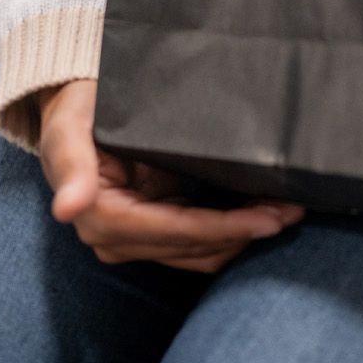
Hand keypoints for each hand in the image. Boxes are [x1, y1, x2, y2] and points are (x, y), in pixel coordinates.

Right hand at [36, 79, 304, 271]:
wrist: (74, 109)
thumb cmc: (75, 110)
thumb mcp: (69, 129)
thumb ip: (71, 167)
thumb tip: (68, 209)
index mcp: (100, 220)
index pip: (177, 233)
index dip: (226, 229)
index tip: (270, 220)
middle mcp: (115, 241)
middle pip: (195, 247)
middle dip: (245, 231)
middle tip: (294, 208)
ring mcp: (134, 240)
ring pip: (201, 253)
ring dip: (244, 235)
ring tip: (288, 209)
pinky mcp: (151, 231)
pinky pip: (198, 242)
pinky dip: (230, 231)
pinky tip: (262, 212)